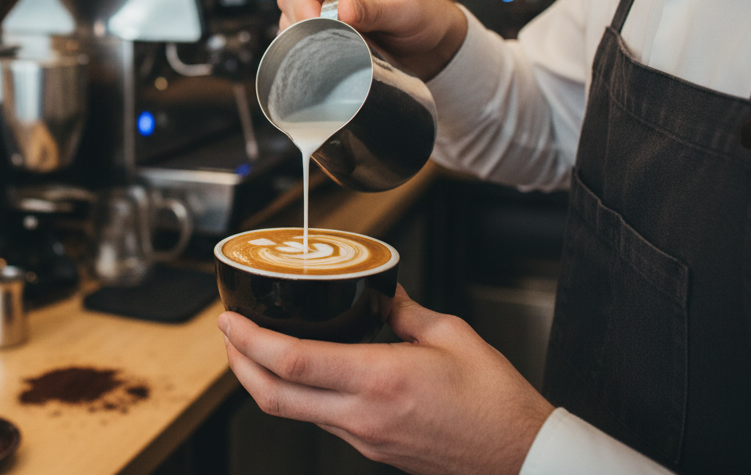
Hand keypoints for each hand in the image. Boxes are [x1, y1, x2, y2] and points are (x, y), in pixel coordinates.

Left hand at [218, 286, 553, 474]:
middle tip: (228, 332)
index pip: (292, 361)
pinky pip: (319, 420)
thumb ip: (405, 310)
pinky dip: (297, 394)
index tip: (229, 319)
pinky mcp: (371, 449)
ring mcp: (363, 437)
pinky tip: (302, 371)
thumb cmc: (497, 404)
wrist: (521, 459)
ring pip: (292, 411)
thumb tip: (381, 292)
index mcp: (379, 380)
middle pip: (272, 396)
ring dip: (263, 380)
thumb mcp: (453, 336)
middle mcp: (362, 415)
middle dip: (237, 363)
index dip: (249, 341)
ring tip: (256, 347)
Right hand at [278, 0, 466, 78]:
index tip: (315, 27)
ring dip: (306, 34)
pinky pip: (300, 30)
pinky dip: (308, 44)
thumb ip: (375, 9)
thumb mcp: (408, 9)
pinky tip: (331, 51)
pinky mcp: (322, 18)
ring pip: (291, 12)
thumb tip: (342, 10)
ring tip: (337, 47)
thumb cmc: (426, 14)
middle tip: (326, 43)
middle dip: (304, 20)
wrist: (431, 40)